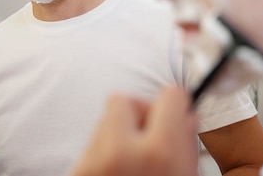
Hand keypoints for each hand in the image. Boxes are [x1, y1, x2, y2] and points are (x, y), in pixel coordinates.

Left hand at [70, 87, 199, 175]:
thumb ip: (187, 145)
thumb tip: (185, 117)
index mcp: (158, 152)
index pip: (170, 94)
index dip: (176, 105)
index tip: (176, 115)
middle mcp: (121, 153)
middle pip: (122, 98)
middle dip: (136, 114)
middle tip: (147, 138)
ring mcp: (92, 163)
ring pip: (103, 124)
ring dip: (119, 136)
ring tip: (130, 164)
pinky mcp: (75, 173)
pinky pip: (90, 148)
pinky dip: (103, 156)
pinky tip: (116, 174)